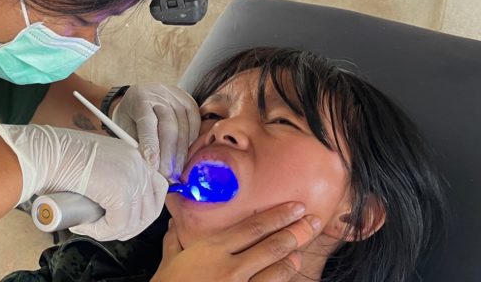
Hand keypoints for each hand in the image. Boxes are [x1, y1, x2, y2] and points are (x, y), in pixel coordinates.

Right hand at [0, 121, 164, 240]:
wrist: (46, 152)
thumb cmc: (60, 158)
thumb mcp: (96, 163)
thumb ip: (110, 177)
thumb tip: (113, 207)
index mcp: (135, 155)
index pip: (157, 189)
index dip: (142, 210)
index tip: (122, 220)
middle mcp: (139, 164)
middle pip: (151, 208)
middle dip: (129, 227)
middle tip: (105, 230)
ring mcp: (132, 177)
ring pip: (133, 221)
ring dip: (111, 232)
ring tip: (90, 228)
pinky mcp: (120, 193)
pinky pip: (117, 225)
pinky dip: (101, 233)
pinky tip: (84, 227)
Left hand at [112, 84, 199, 179]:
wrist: (139, 97)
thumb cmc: (130, 117)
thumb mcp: (125, 127)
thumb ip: (136, 142)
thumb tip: (149, 166)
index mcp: (140, 98)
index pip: (147, 122)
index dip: (151, 144)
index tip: (152, 165)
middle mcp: (159, 94)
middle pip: (168, 126)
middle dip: (168, 154)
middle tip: (167, 175)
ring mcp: (176, 96)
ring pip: (183, 126)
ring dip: (181, 152)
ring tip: (176, 172)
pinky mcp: (189, 101)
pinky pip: (195, 123)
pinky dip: (191, 142)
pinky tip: (186, 156)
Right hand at [151, 203, 321, 281]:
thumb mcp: (168, 261)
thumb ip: (174, 240)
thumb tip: (174, 222)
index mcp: (212, 249)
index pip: (252, 228)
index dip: (278, 216)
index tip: (296, 207)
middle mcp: (230, 266)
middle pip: (271, 246)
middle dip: (295, 232)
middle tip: (312, 222)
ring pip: (277, 270)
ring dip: (292, 259)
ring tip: (301, 250)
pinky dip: (283, 279)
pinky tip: (290, 272)